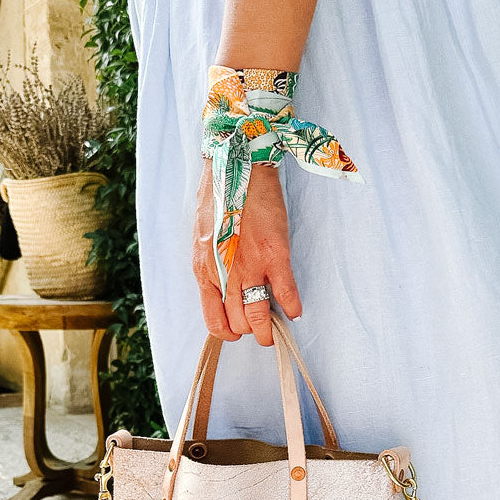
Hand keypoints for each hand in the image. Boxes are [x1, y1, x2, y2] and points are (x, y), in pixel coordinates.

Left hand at [191, 159, 301, 345]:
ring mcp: (250, 267)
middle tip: (261, 327)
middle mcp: (225, 275)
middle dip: (251, 331)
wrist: (237, 167)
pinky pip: (285, 294)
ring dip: (270, 331)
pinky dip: (292, 307)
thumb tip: (224, 290)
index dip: (228, 333)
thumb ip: (212, 268)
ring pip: (259, 317)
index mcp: (204, 272)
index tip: (238, 331)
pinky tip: (294, 310)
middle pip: (239, 324)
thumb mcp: (205, 241)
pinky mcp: (275, 255)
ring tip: (277, 330)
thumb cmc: (219, 200)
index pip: (214, 322)